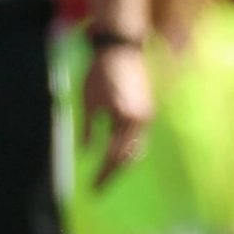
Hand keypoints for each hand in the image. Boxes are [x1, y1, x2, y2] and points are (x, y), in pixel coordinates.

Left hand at [83, 40, 153, 187]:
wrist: (121, 46)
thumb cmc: (100, 70)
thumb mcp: (88, 100)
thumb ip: (88, 128)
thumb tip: (86, 152)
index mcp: (127, 118)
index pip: (115, 155)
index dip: (104, 174)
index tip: (93, 188)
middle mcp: (142, 120)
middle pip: (129, 156)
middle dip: (114, 174)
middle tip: (99, 187)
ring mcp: (147, 115)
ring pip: (137, 148)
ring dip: (122, 163)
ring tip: (107, 174)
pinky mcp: (148, 109)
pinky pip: (139, 137)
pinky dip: (127, 148)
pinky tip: (116, 153)